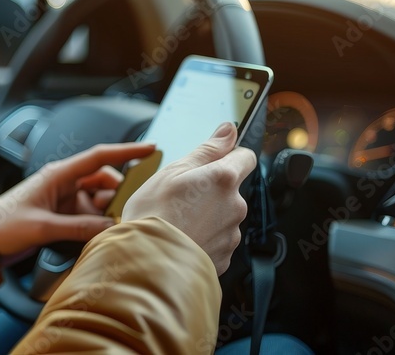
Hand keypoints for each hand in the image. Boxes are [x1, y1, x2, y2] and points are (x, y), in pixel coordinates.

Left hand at [0, 143, 155, 255]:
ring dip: (107, 211)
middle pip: (104, 181)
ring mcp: (63, 199)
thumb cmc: (1, 225)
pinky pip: (88, 215)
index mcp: (58, 174)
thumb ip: (78, 227)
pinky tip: (101, 234)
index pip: (100, 157)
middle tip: (130, 209)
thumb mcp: (42, 227)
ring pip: (98, 200)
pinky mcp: (62, 215)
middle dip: (119, 193)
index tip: (150, 148)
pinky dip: (97, 223)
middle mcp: (63, 183)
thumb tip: (110, 228)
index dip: (127, 151)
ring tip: (114, 225)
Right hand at [123, 122, 255, 274]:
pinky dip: (204, 239)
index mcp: (224, 179)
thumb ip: (207, 149)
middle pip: (231, 190)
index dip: (229, 156)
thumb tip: (229, 130)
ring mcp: (231, 235)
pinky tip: (182, 239)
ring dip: (207, 216)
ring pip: (223, 216)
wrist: (148, 264)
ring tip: (178, 222)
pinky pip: (217, 241)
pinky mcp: (225, 258)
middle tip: (180, 197)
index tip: (213, 161)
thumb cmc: (154, 215)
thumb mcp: (174, 171)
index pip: (245, 157)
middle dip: (211, 190)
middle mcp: (235, 206)